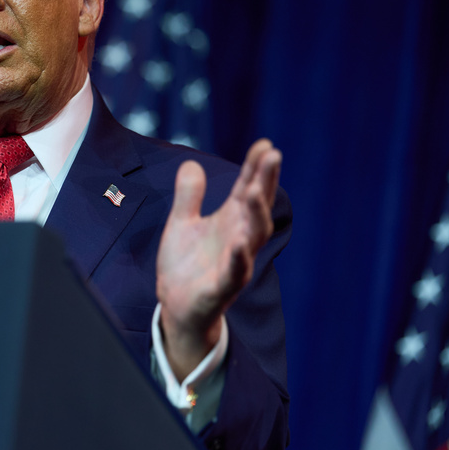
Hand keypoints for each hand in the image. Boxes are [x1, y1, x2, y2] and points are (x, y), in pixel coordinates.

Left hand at [156, 139, 281, 379]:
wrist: (176, 305)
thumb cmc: (185, 264)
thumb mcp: (181, 223)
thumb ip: (188, 195)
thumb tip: (190, 163)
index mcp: (230, 221)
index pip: (247, 188)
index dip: (256, 167)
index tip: (265, 144)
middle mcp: (239, 238)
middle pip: (258, 206)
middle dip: (265, 181)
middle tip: (273, 155)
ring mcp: (234, 262)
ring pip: (253, 236)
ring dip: (256, 213)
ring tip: (253, 191)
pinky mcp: (223, 287)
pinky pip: (235, 272)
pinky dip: (239, 258)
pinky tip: (239, 243)